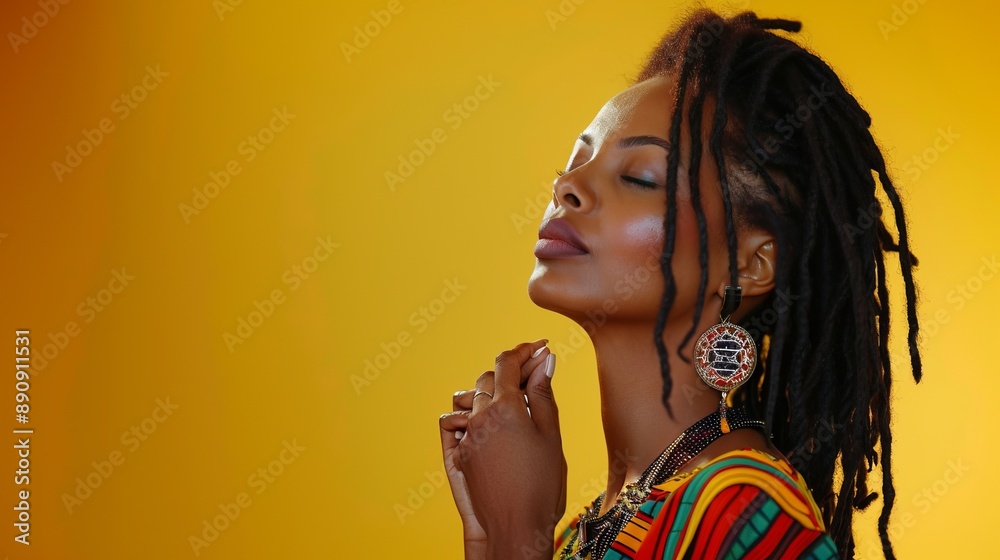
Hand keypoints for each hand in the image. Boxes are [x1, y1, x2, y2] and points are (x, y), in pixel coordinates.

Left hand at [458, 340, 566, 558]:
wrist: (515, 528)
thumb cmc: (541, 485)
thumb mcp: (550, 436)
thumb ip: (544, 394)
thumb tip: (545, 360)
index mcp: (506, 407)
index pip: (508, 362)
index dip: (525, 350)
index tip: (540, 347)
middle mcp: (480, 416)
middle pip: (488, 377)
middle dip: (510, 371)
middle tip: (534, 375)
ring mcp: (465, 435)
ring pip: (471, 397)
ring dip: (489, 392)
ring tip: (513, 402)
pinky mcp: (457, 453)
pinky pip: (459, 421)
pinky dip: (473, 415)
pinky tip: (490, 423)